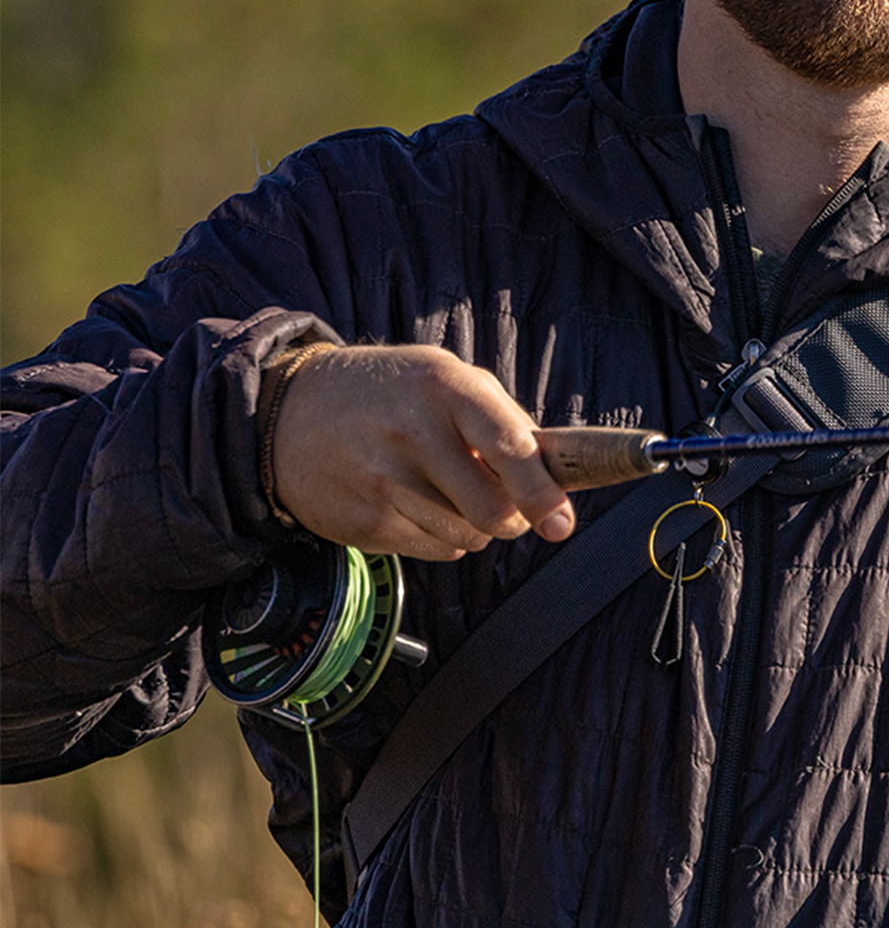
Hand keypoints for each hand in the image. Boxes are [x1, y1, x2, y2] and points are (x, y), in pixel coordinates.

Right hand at [266, 345, 574, 558]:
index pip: (509, 446)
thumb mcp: (444, 377)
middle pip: (492, 509)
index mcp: (446, 387)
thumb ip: (501, 417)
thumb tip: (553, 469)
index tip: (562, 523)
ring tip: (445, 491)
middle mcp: (414, 433)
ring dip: (474, 526)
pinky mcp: (364, 524)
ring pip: (467, 536)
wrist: (288, 412)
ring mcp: (384, 481)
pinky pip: (433, 550)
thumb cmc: (388, 393)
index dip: (542, 491)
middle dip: (513, 517)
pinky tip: (413, 503)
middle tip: (508, 505)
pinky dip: (439, 536)